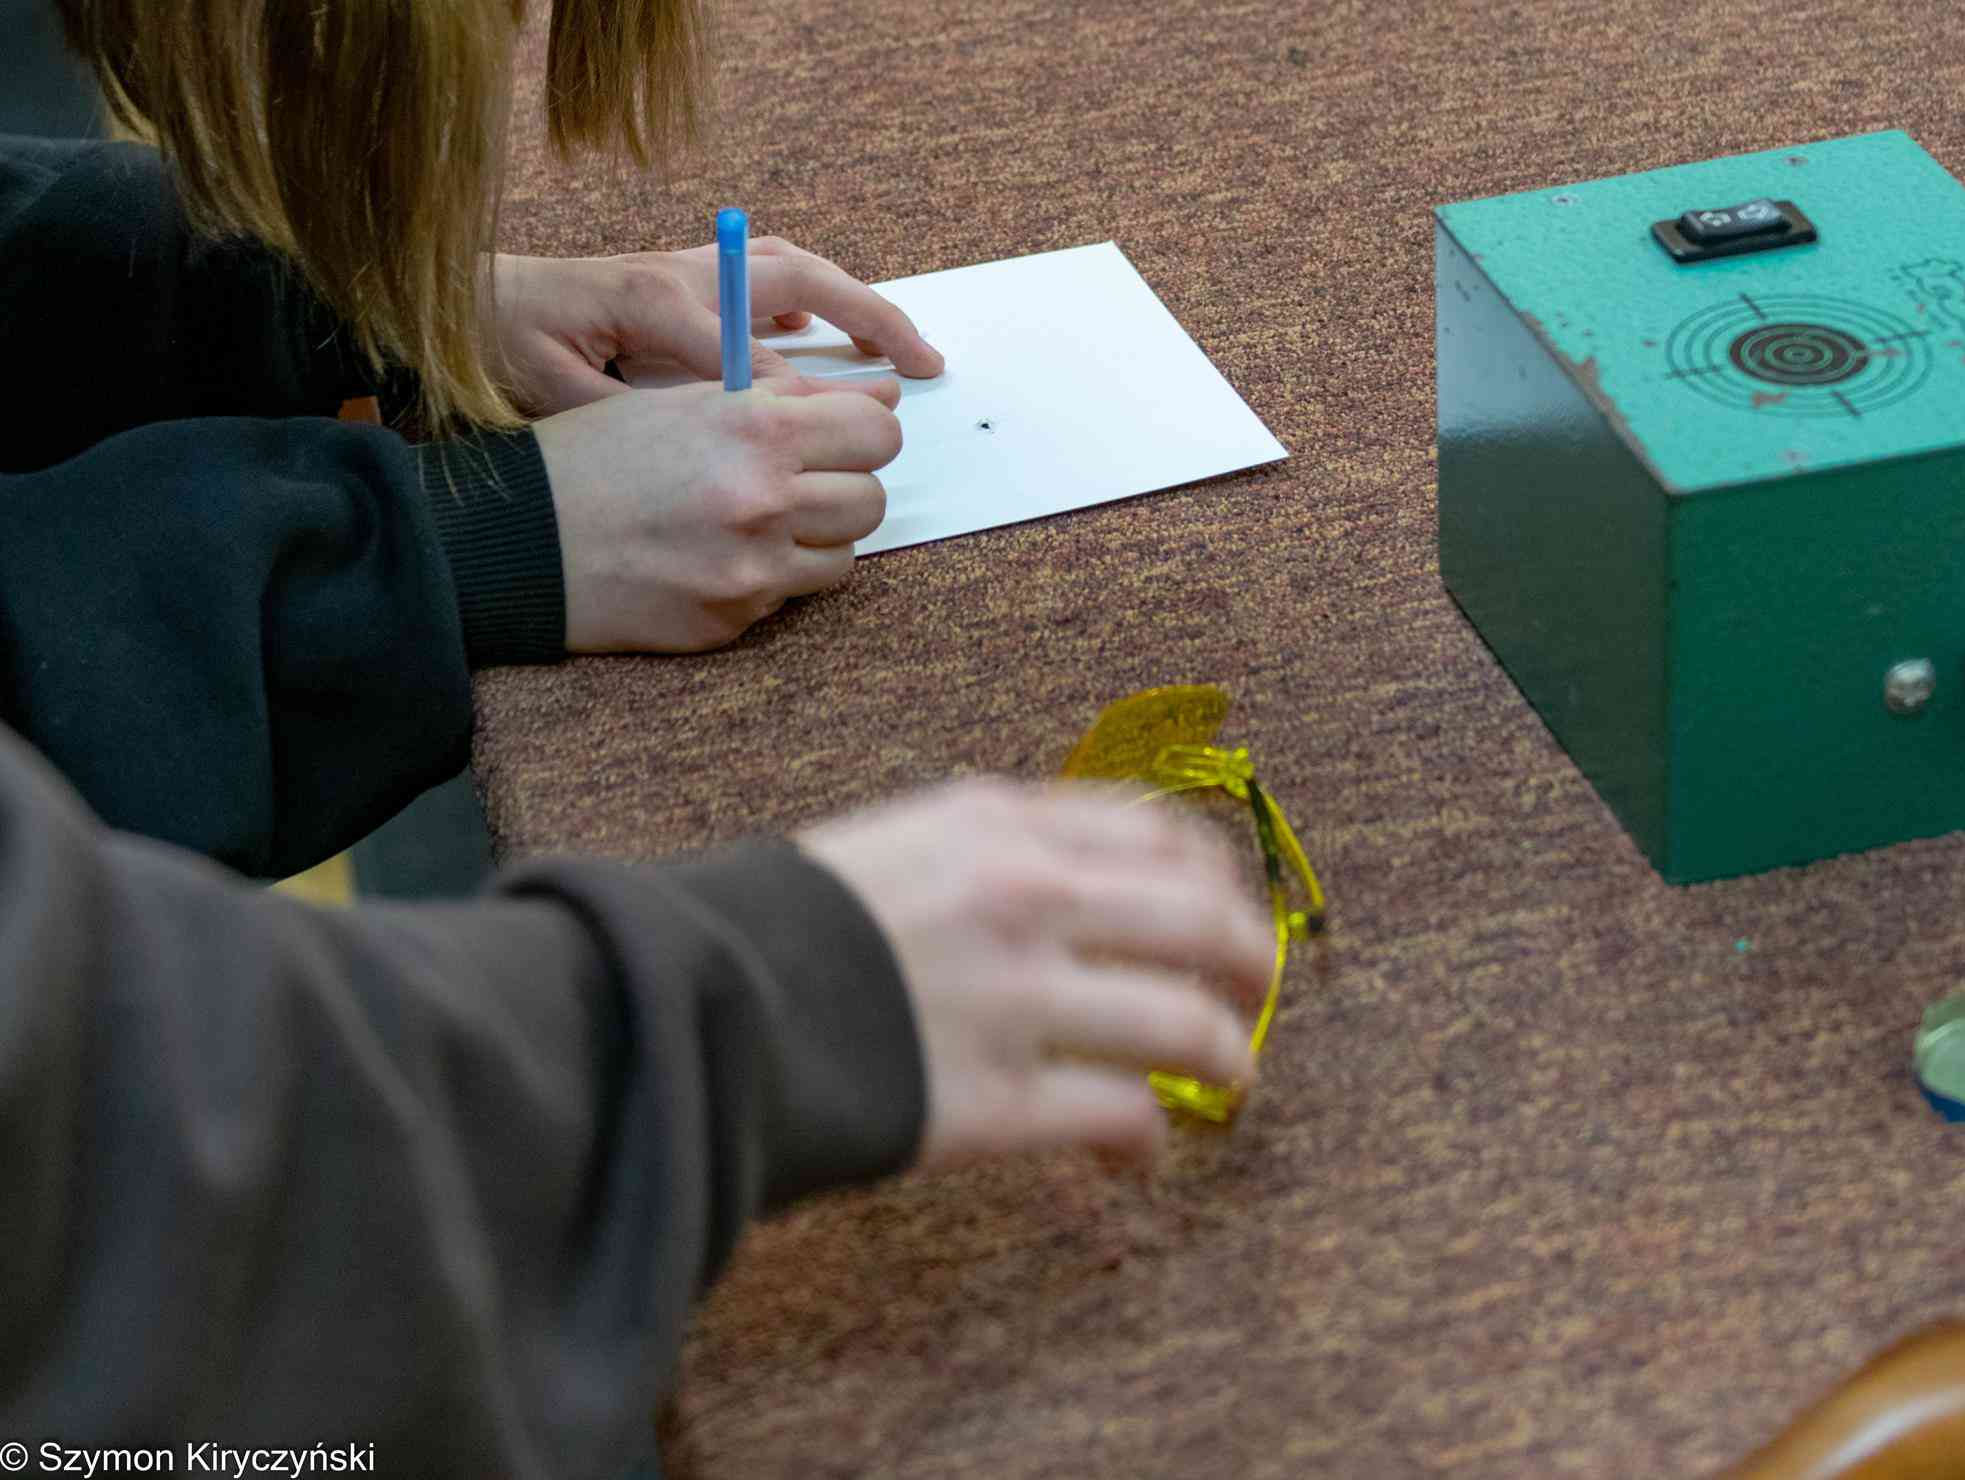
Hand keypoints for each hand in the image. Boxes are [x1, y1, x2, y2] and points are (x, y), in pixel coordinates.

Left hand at [488, 240, 943, 415]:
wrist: (462, 298)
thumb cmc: (500, 347)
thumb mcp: (553, 391)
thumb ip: (631, 407)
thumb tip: (719, 420)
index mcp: (652, 298)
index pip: (748, 354)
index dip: (787, 399)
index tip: (824, 439)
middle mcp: (681, 271)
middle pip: (798, 280)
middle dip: (868, 317)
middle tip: (922, 363)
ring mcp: (686, 266)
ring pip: (790, 268)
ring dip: (850, 300)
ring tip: (896, 347)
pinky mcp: (681, 274)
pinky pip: (767, 276)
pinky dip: (811, 298)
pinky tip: (827, 337)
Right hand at [536, 378, 902, 650]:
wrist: (519, 541)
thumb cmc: (597, 456)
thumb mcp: (688, 401)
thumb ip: (791, 398)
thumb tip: (885, 393)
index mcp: (756, 429)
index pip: (877, 430)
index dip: (864, 430)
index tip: (841, 435)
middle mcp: (763, 500)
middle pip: (871, 497)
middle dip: (844, 485)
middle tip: (797, 478)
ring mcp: (751, 568)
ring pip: (845, 554)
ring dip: (817, 535)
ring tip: (758, 518)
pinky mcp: (732, 620)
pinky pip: (791, 595)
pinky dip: (773, 576)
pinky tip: (719, 554)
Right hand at [801, 780, 1275, 1164]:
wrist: (701, 997)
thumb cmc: (783, 923)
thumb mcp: (899, 841)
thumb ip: (992, 851)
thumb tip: (1075, 887)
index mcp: (1001, 822)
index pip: (1158, 829)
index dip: (1214, 872)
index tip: (1224, 901)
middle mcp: (1029, 896)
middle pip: (1200, 918)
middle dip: (1248, 959)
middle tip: (1254, 991)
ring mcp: (1022, 998)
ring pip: (1187, 1024)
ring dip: (1228, 1056)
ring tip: (1231, 1079)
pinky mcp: (1002, 1099)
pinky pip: (1123, 1115)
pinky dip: (1150, 1138)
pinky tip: (1141, 1153)